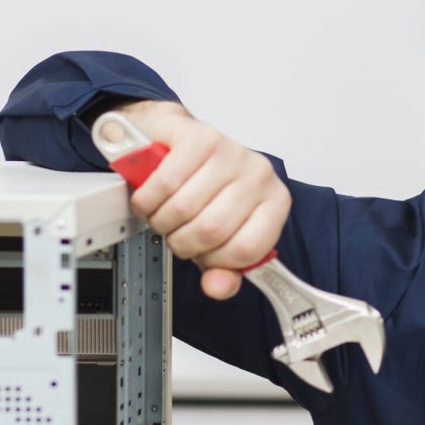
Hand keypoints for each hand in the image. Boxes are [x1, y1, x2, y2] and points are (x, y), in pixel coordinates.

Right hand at [113, 100, 291, 298]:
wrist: (177, 143)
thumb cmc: (204, 189)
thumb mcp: (220, 237)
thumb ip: (224, 270)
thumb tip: (218, 287)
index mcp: (275, 203)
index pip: (247, 250)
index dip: (216, 260)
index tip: (203, 254)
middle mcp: (259, 175)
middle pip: (211, 230)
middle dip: (182, 241)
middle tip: (176, 232)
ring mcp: (231, 153)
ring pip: (185, 209)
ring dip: (162, 220)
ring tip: (164, 213)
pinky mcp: (199, 137)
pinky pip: (165, 183)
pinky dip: (149, 198)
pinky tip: (151, 196)